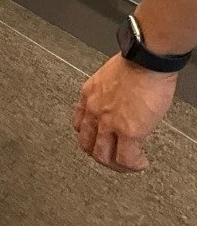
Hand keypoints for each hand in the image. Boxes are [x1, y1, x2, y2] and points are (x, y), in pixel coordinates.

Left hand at [72, 53, 177, 172]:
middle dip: (99, 155)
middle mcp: (94, 110)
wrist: (146, 60)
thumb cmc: (135, 62)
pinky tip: (141, 162)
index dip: (89, 136)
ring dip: (115, 165)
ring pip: (102, 157)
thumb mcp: (109, 76)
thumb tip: (119, 103)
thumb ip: (109, 93)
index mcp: (89, 94)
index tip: (99, 139)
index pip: (78, 122)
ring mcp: (109, 123)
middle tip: (113, 158)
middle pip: (86, 144)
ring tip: (127, 164)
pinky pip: (126, 159)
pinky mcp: (128, 131)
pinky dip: (133, 165)